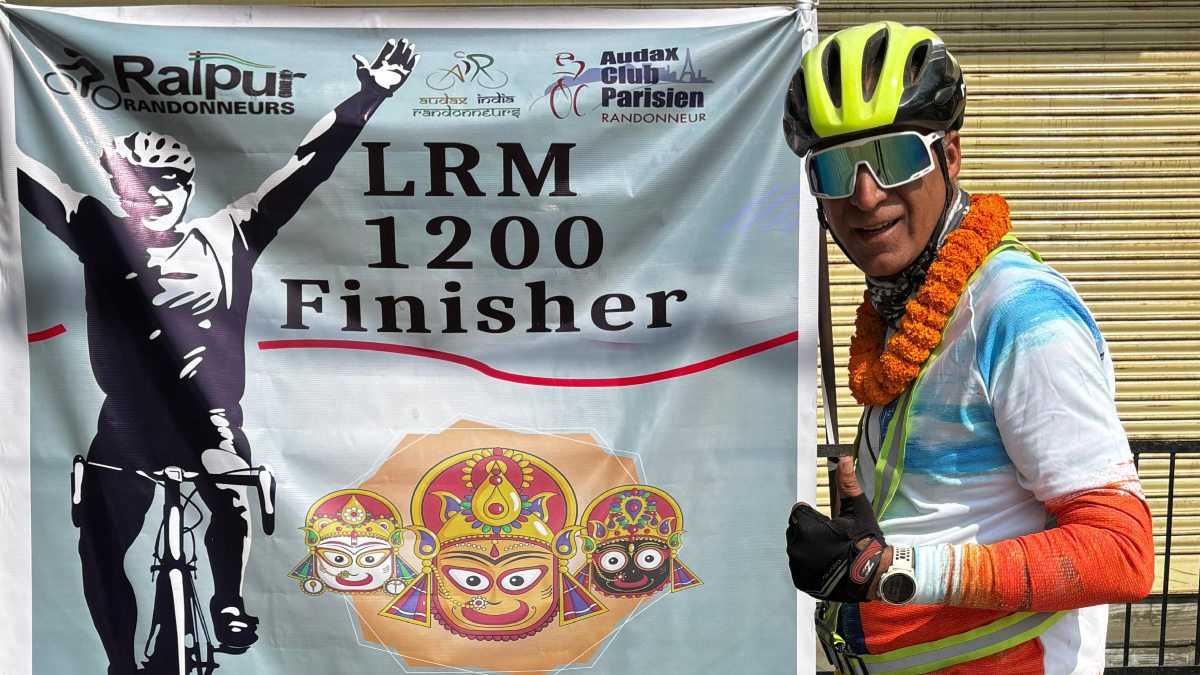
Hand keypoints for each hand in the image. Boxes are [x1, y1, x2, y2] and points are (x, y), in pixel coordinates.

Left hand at [355, 38, 419, 95]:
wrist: (374, 93)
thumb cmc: (366, 84)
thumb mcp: (362, 71)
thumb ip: (361, 63)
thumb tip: (354, 56)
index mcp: (381, 62)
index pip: (386, 51)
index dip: (389, 46)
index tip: (392, 41)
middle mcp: (389, 64)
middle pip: (397, 52)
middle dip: (401, 46)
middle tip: (404, 40)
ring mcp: (397, 70)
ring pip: (404, 58)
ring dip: (408, 51)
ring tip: (412, 45)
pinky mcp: (403, 76)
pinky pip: (410, 67)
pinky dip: (414, 62)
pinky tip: (417, 56)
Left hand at [786, 457, 888, 601]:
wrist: (872, 577)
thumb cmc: (865, 541)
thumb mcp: (858, 511)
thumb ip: (847, 485)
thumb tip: (844, 459)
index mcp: (805, 525)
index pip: (799, 511)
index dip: (815, 516)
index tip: (829, 524)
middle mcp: (795, 545)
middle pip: (797, 529)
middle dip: (811, 531)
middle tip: (833, 540)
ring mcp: (796, 565)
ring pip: (797, 548)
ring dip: (809, 547)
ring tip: (832, 553)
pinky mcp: (800, 580)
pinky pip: (800, 566)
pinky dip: (810, 565)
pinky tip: (828, 565)